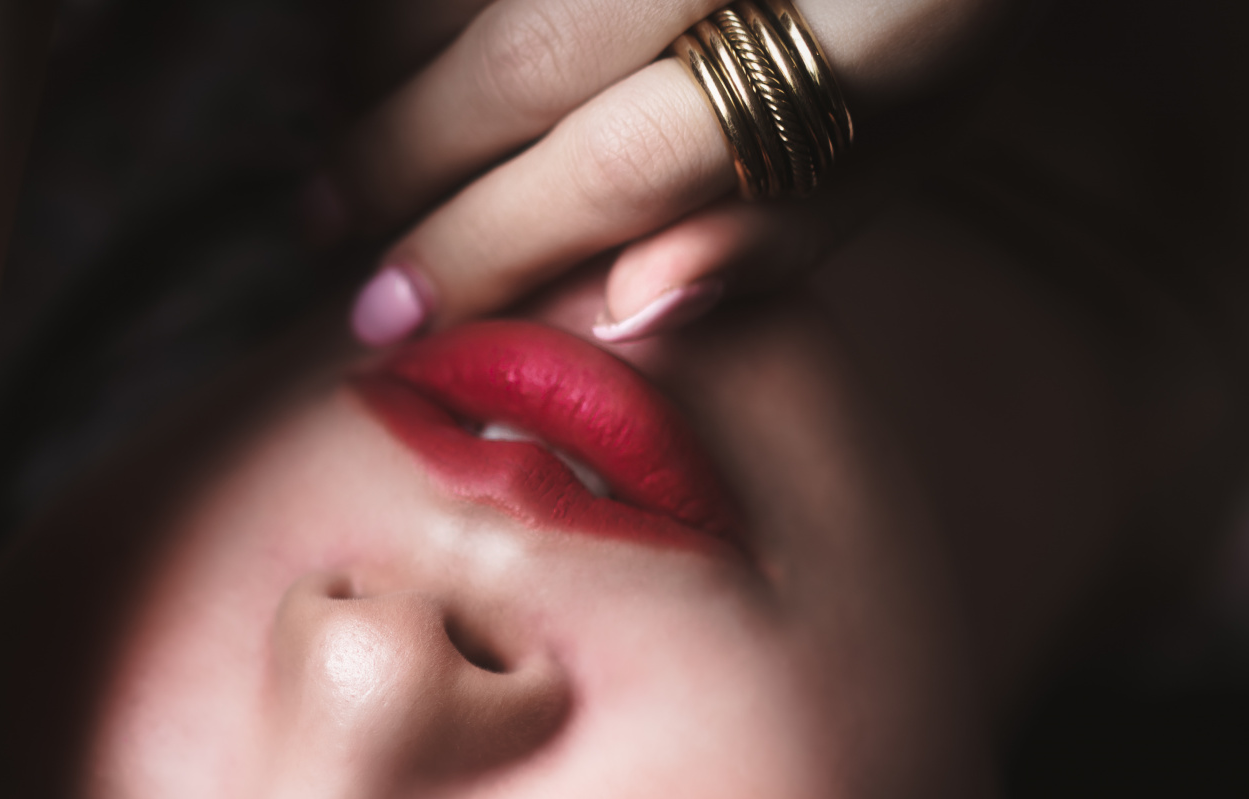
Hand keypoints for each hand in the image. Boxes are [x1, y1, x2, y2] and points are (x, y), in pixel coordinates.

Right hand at [329, 0, 1012, 342]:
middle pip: (531, 56)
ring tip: (333, 122)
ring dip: (382, 50)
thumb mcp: (923, 117)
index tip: (391, 316)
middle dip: (403, 155)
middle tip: (324, 227)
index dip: (491, 247)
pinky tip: (377, 35)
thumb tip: (633, 312)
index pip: (629, 164)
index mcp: (879, 31)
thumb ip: (793, 223)